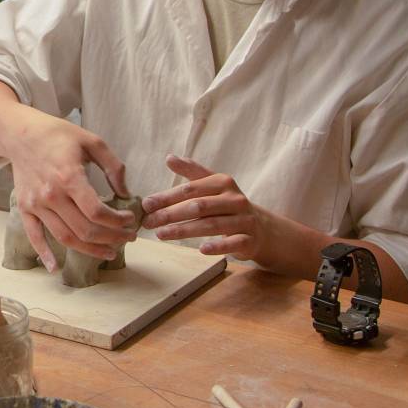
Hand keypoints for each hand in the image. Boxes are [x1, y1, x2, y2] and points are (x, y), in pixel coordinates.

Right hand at [2, 110, 135, 269]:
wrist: (20, 134)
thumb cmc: (58, 135)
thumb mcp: (92, 141)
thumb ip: (114, 167)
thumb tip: (126, 192)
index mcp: (69, 177)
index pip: (97, 211)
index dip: (118, 221)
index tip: (129, 219)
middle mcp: (51, 194)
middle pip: (84, 229)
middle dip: (111, 238)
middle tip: (127, 238)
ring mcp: (36, 204)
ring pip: (65, 238)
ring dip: (90, 250)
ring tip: (108, 252)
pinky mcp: (25, 208)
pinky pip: (34, 236)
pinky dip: (44, 254)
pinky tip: (56, 268)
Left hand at [141, 155, 275, 260]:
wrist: (260, 228)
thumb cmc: (227, 205)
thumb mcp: (212, 185)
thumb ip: (191, 171)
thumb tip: (169, 157)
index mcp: (223, 182)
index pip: (190, 189)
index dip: (167, 197)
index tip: (146, 204)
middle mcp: (234, 199)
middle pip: (198, 206)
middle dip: (171, 214)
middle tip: (149, 222)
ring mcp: (244, 220)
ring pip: (211, 225)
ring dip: (184, 230)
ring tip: (161, 234)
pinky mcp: (249, 240)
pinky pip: (233, 243)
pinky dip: (218, 246)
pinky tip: (201, 249)